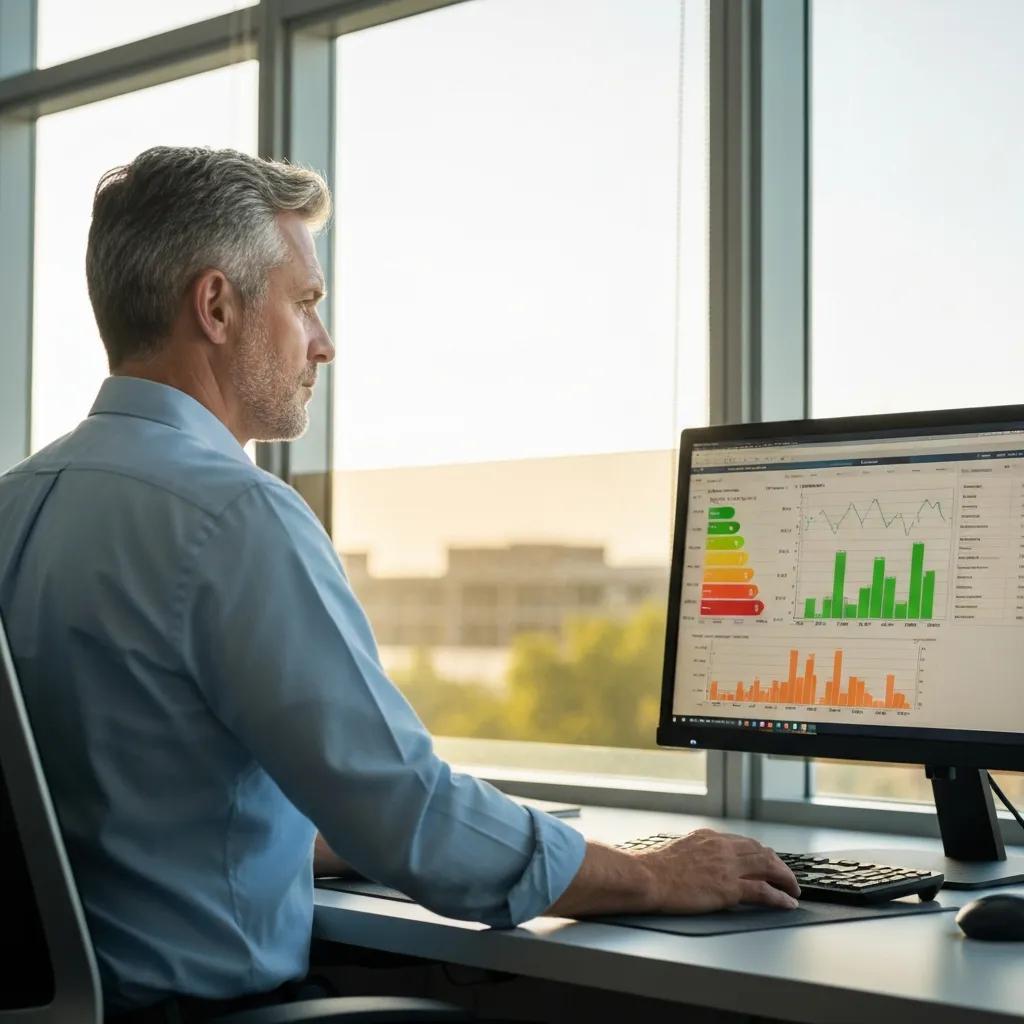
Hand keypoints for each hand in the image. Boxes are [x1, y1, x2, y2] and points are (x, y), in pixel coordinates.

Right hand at [636, 829, 799, 912]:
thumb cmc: (655, 869)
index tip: (768, 861)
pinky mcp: (729, 888)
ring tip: (793, 889)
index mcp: (709, 837)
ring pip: (768, 867)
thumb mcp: (679, 850)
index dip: (761, 853)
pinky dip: (780, 897)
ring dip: (785, 879)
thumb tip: (701, 860)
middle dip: (778, 864)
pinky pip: (763, 891)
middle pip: (761, 851)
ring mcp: (727, 867)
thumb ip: (696, 851)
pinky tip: (787, 903)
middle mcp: (722, 847)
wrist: (648, 877)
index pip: (744, 842)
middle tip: (787, 876)